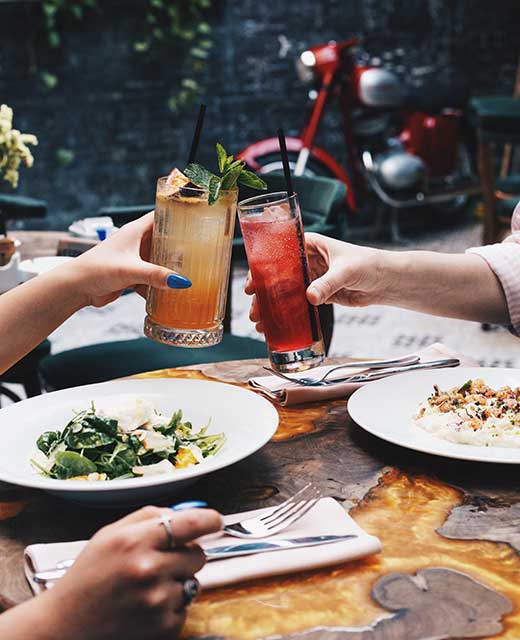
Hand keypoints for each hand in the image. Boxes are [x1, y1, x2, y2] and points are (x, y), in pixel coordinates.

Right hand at [40, 506, 221, 639]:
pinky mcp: (162, 627)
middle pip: (198, 554)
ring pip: (194, 582)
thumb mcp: (111, 534)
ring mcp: (156, 601)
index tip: (216, 520)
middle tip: (164, 560)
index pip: (190, 523)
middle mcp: (148, 569)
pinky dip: (172, 606)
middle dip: (187, 554)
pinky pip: (186, 608)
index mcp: (135, 540)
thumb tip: (185, 511)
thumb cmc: (89, 575)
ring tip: (148, 586)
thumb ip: (149, 516)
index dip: (210, 519)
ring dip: (178, 582)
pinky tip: (146, 605)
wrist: (66, 625)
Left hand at [70, 212, 190, 307]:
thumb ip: (156, 275)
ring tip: (192, 272)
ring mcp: (135, 259)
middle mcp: (137, 242)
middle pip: (165, 239)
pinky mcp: (132, 275)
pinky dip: (161, 284)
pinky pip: (152, 277)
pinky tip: (172, 292)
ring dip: (171, 267)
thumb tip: (182, 282)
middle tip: (202, 251)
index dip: (178, 215)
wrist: (76, 288)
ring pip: (159, 260)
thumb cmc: (96, 269)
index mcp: (136, 231)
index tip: (197, 219)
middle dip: (180, 246)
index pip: (161, 215)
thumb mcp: (131, 270)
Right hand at [246, 232, 389, 331]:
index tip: (254, 283)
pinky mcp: (318, 295)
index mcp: (310, 245)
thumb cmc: (369, 264)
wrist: (386, 281)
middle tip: (255, 308)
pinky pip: (297, 304)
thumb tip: (310, 297)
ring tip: (260, 321)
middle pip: (278, 276)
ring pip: (285, 292)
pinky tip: (275, 325)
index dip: (263, 269)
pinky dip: (286, 314)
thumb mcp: (346, 271)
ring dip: (272, 306)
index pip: (280, 254)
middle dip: (264, 293)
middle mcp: (307, 261)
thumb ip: (328, 283)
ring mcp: (311, 279)